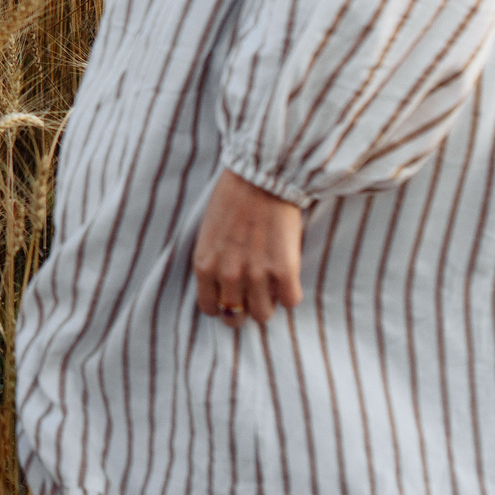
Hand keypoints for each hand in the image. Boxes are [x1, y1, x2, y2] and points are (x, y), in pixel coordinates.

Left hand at [192, 170, 304, 326]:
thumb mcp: (208, 233)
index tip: (231, 297)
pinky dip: (290, 293)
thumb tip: (222, 286)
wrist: (261, 176)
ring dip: (268, 303)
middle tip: (254, 295)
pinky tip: (288, 278)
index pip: (210, 309)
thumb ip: (213, 262)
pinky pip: (290, 301)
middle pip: (236, 317)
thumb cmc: (231, 198)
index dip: (222, 305)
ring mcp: (256, 275)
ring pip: (263, 315)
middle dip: (245, 309)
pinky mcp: (284, 270)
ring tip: (271, 286)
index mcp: (204, 265)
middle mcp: (227, 275)